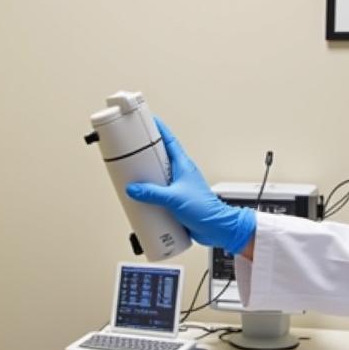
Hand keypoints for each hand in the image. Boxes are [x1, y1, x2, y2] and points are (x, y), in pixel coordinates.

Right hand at [125, 119, 256, 253]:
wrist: (216, 228)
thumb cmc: (205, 209)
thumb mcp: (174, 198)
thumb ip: (152, 193)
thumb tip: (134, 188)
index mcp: (183, 165)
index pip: (169, 140)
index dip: (158, 129)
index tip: (147, 121)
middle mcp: (181, 173)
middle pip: (160, 157)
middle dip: (146, 154)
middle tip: (132, 152)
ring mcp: (179, 186)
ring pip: (159, 175)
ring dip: (148, 175)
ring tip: (133, 176)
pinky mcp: (177, 199)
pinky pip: (160, 192)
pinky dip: (150, 192)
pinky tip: (142, 198)